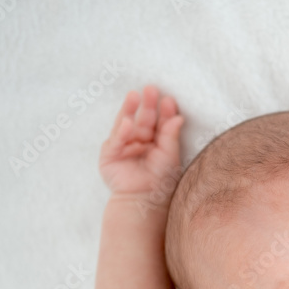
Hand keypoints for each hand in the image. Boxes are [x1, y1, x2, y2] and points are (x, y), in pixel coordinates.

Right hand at [99, 85, 183, 209]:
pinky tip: (128, 122)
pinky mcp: (110, 153)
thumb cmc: (160, 181)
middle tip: (151, 88)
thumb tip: (179, 117)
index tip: (169, 99)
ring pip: (127, 123)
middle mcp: (140, 141)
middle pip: (144, 119)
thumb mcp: (169, 156)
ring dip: (130, 109)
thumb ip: (171, 136)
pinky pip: (117, 139)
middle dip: (147, 104)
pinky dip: (122, 131)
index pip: (160, 123)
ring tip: (134, 95)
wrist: (144, 200)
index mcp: (156, 142)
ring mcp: (124, 146)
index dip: (164, 111)